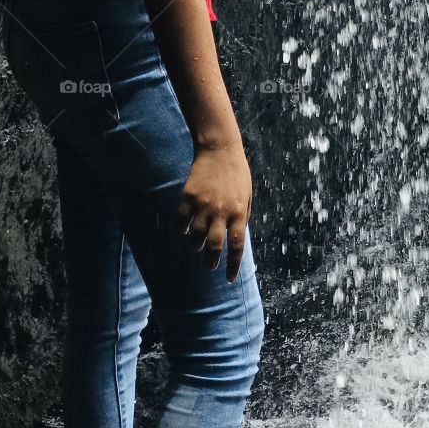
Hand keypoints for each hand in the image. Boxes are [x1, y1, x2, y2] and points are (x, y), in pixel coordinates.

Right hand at [178, 141, 252, 281]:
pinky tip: (185, 230)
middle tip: (209, 265)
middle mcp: (221, 211)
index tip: (229, 278)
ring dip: (196, 245)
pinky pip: (181, 222)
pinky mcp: (188, 197)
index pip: (236, 245)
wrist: (220, 148)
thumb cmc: (237, 173)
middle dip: (211, 261)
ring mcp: (203, 204)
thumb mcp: (247, 194)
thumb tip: (234, 239)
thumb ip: (242, 216)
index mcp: (239, 211)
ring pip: (195, 237)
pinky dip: (182, 230)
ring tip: (197, 245)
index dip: (232, 265)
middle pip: (214, 246)